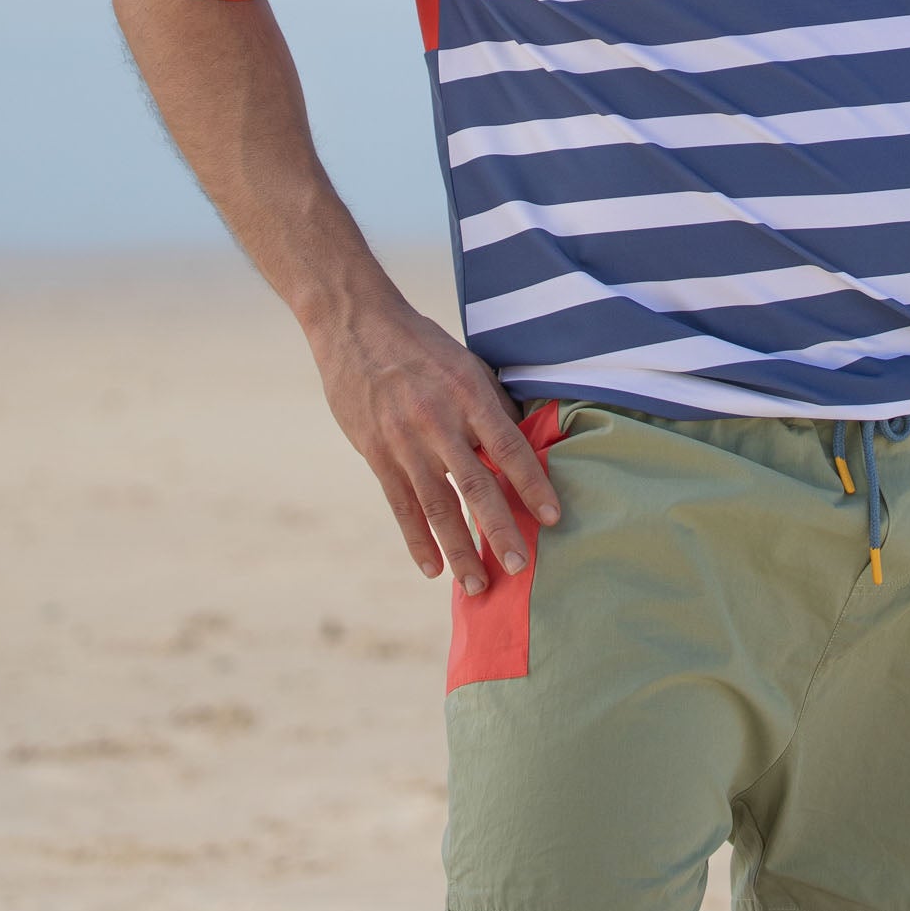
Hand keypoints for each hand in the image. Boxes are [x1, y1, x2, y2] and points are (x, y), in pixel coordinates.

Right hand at [307, 300, 559, 591]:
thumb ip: (493, 406)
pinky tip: (432, 569)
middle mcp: (438, 420)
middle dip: (499, 530)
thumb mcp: (467, 364)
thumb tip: (525, 445)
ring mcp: (403, 441)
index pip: (509, 447)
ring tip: (477, 585)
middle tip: (521, 566)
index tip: (553, 517)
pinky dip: (417, 540)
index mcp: (468, 393)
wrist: (356, 325)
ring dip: (459, 549)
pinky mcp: (376, 454)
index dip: (532, 484)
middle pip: (475, 485)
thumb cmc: (423, 345)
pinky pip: (401, 505)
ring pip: (437, 506)